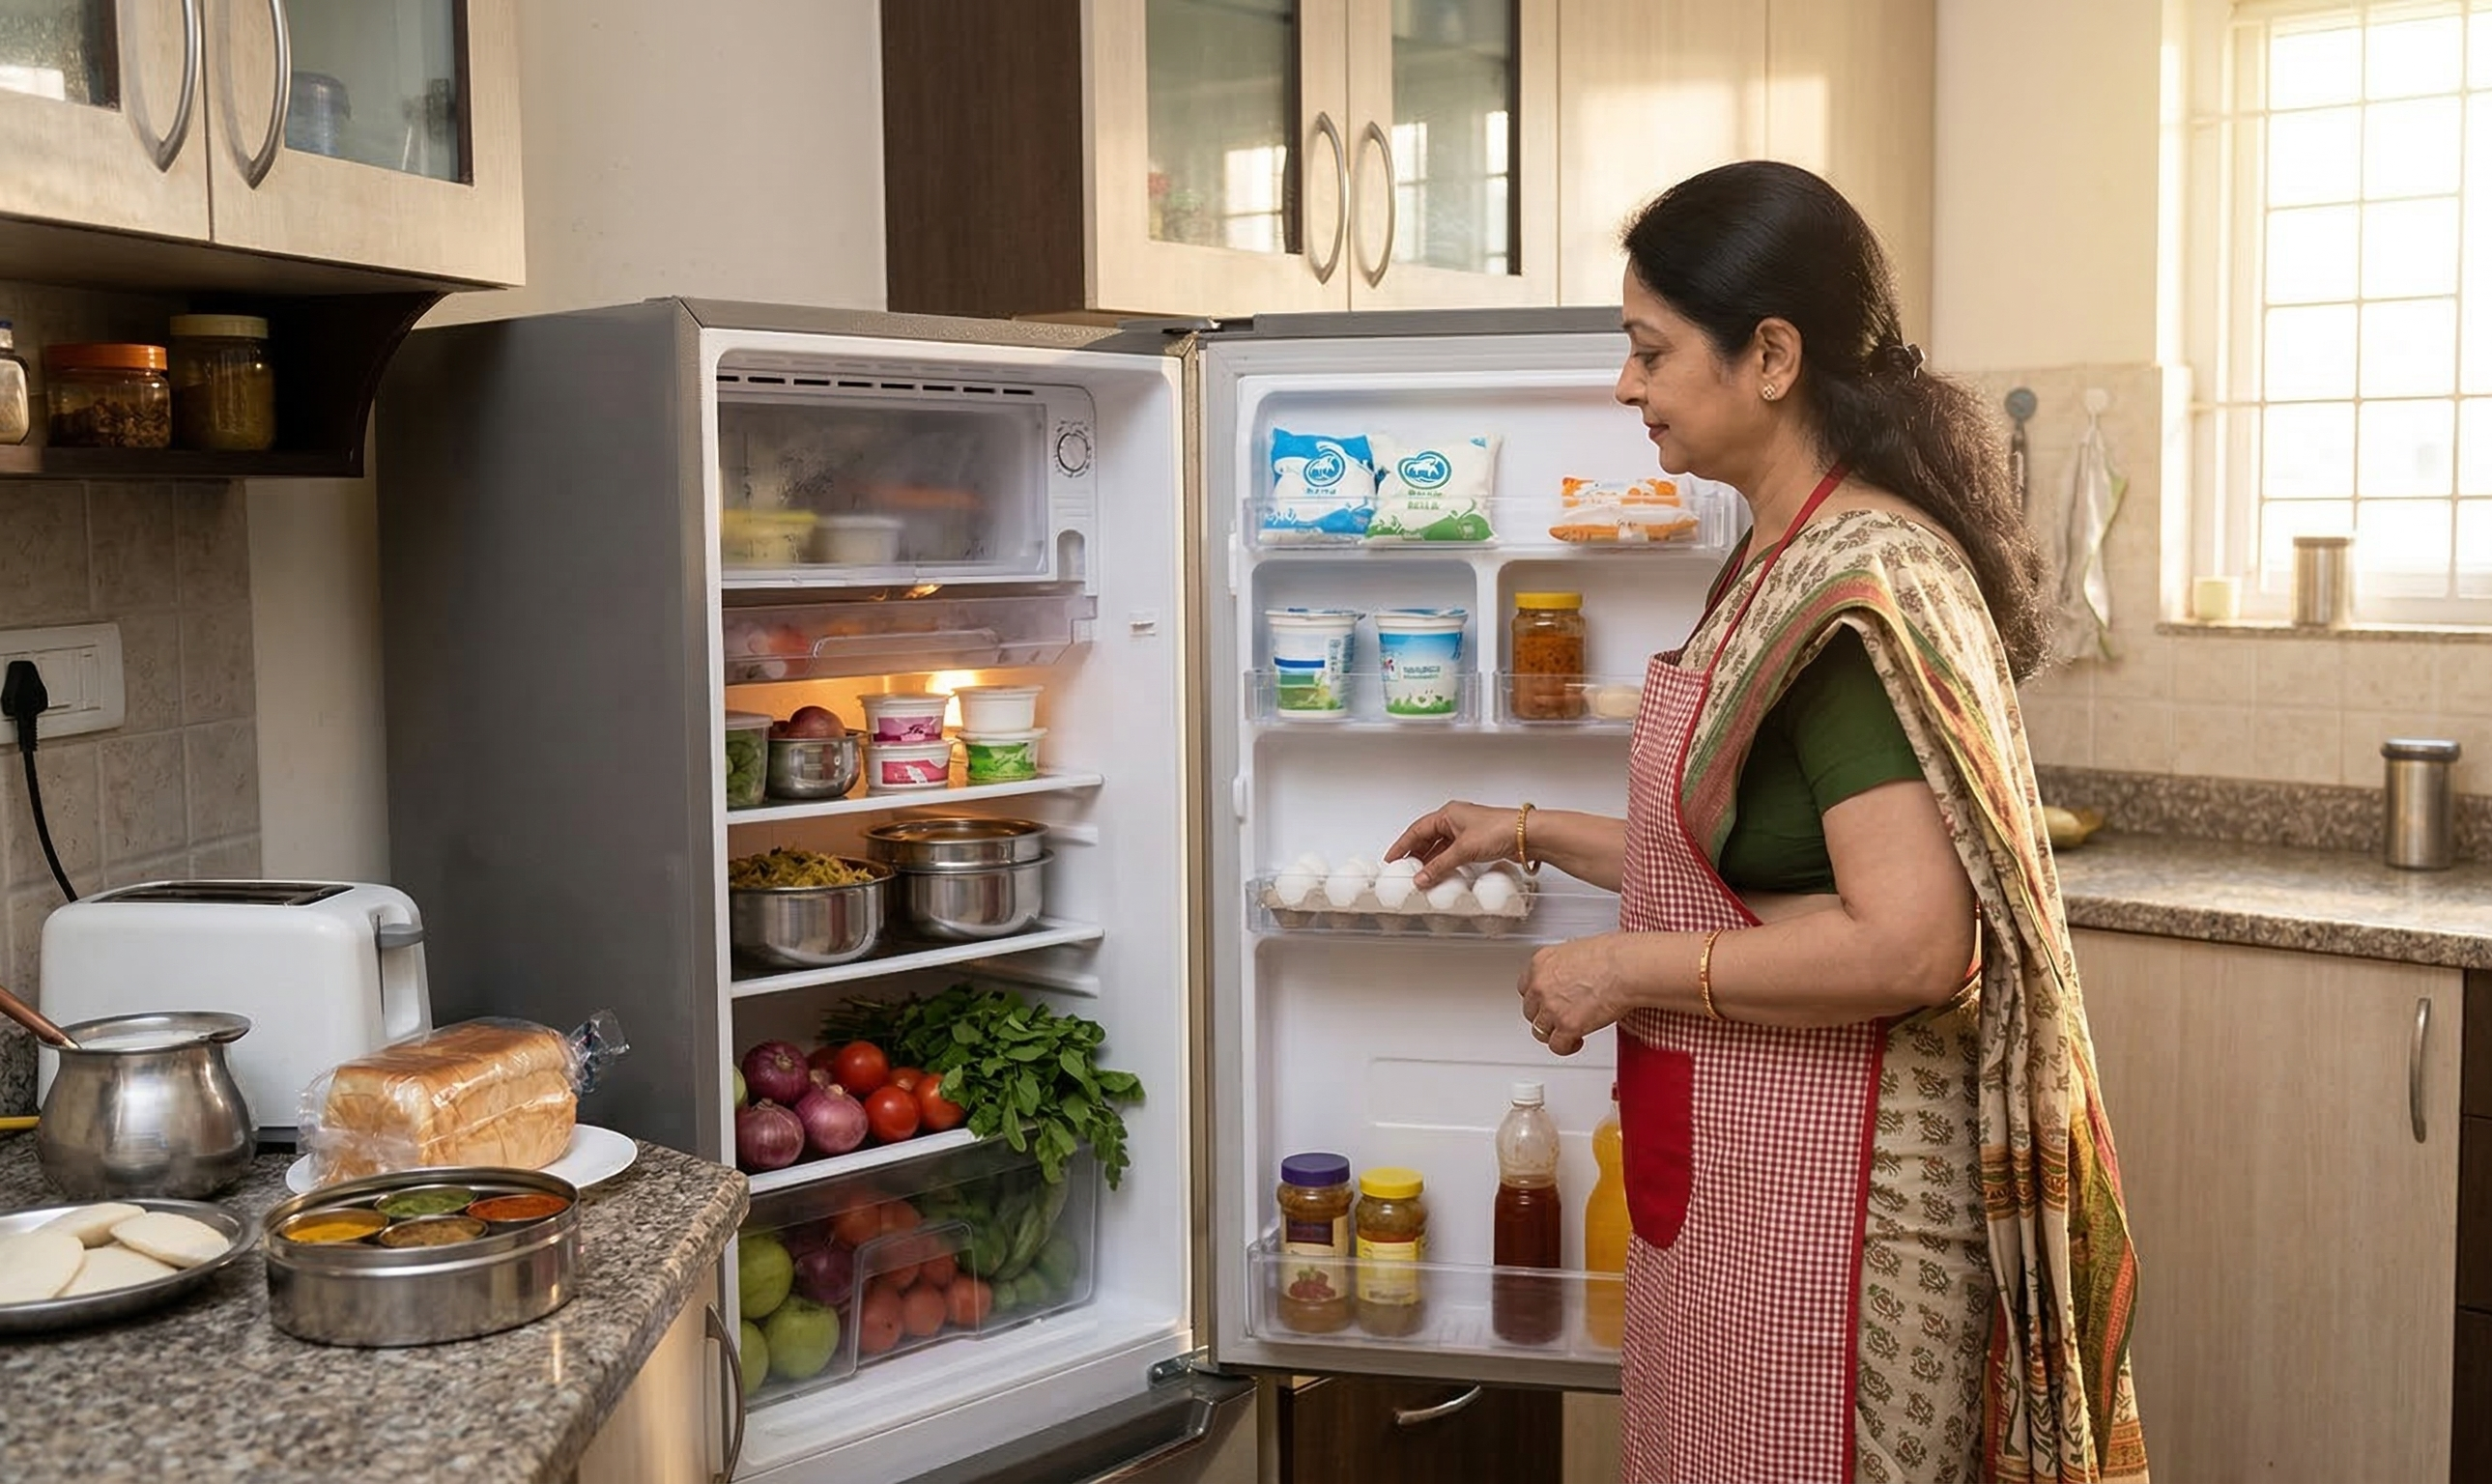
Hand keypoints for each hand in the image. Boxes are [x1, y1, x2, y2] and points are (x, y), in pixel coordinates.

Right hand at [1385, 800, 1517, 888]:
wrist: (1527, 835)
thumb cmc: (1499, 829)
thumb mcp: (1463, 849)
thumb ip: (1439, 866)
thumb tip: (1421, 878)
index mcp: (1448, 814)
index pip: (1417, 830)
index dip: (1402, 845)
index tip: (1392, 858)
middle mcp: (1456, 820)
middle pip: (1427, 838)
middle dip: (1415, 854)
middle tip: (1404, 870)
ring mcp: (1466, 832)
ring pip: (1440, 847)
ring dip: (1430, 861)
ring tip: (1420, 875)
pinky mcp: (1477, 843)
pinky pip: (1453, 854)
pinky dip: (1444, 863)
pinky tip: (1441, 873)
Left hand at [1519, 935, 1629, 1056]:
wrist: (1626, 968)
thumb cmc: (1614, 955)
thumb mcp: (1578, 950)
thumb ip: (1566, 967)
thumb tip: (1572, 977)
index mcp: (1541, 962)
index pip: (1525, 986)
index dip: (1538, 998)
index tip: (1547, 1001)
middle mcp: (1541, 985)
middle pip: (1530, 1010)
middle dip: (1545, 1016)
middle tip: (1560, 1017)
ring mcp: (1552, 1007)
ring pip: (1540, 1031)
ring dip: (1553, 1033)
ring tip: (1568, 1032)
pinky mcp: (1567, 1026)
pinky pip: (1557, 1046)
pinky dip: (1566, 1047)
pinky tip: (1576, 1041)